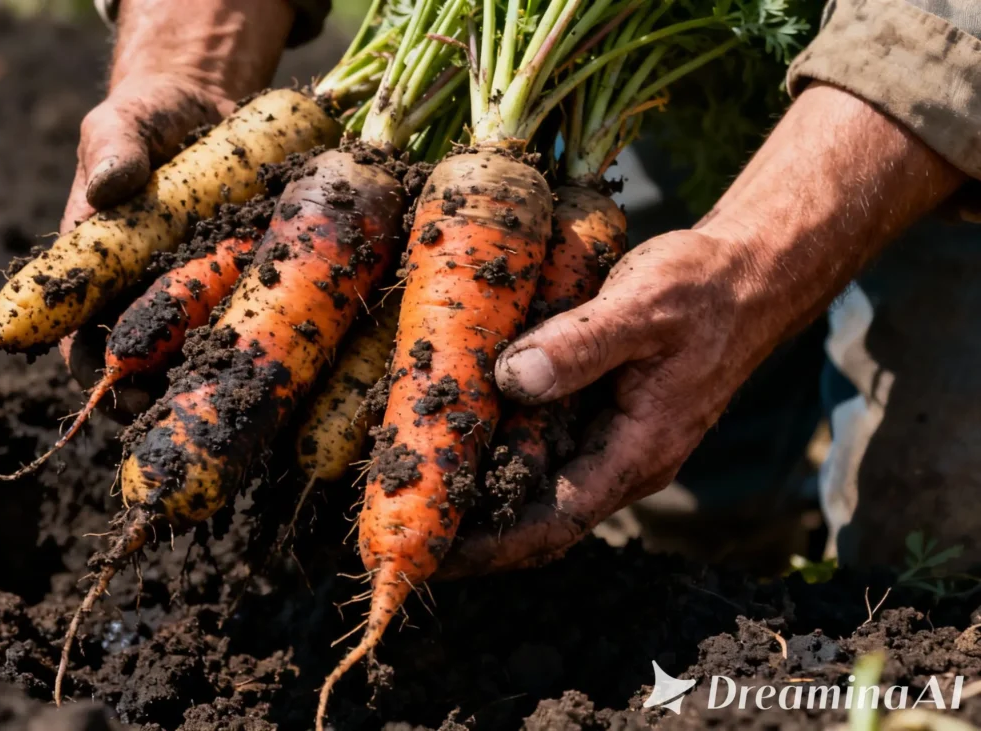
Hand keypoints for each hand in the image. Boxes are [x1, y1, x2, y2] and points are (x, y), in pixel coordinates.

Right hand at [59, 0, 294, 399]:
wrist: (209, 103)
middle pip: (155, 369)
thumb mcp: (123, 123)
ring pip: (212, 355)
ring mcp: (202, 296)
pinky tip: (305, 353)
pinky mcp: (250, 281)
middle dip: (176, 399)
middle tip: (204, 412)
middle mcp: (150, 300)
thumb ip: (114, 148)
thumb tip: (110, 186)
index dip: (103, 377)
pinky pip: (261, 318)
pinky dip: (277, 338)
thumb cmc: (147, 118)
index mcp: (101, 280)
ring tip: (257, 394)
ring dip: (230, 380)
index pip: (87, 347)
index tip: (130, 394)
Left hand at [439, 83, 965, 578]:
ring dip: (483, 493)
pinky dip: (502, 449)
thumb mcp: (641, 306)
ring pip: (540, 484)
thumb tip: (512, 379)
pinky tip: (457, 433)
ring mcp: (615, 440)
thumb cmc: (703, 289)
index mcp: (637, 451)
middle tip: (405, 526)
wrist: (751, 272)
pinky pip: (547, 447)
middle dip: (473, 530)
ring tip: (415, 487)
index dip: (489, 547)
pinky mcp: (605, 414)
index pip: (553, 524)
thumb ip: (580, 344)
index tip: (431, 554)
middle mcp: (624, 460)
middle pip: (539, 517)